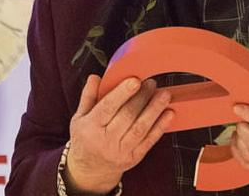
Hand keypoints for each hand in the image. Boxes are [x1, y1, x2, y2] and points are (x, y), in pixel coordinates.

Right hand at [65, 75, 173, 193]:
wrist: (90, 170)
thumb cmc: (85, 138)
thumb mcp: (79, 118)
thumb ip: (88, 96)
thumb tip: (96, 77)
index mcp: (90, 127)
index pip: (107, 107)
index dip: (122, 93)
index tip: (135, 80)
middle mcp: (105, 140)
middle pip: (127, 116)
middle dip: (141, 98)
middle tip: (151, 83)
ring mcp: (121, 151)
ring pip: (140, 128)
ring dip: (154, 110)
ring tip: (164, 95)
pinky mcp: (133, 158)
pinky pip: (149, 141)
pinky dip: (160, 127)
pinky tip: (169, 114)